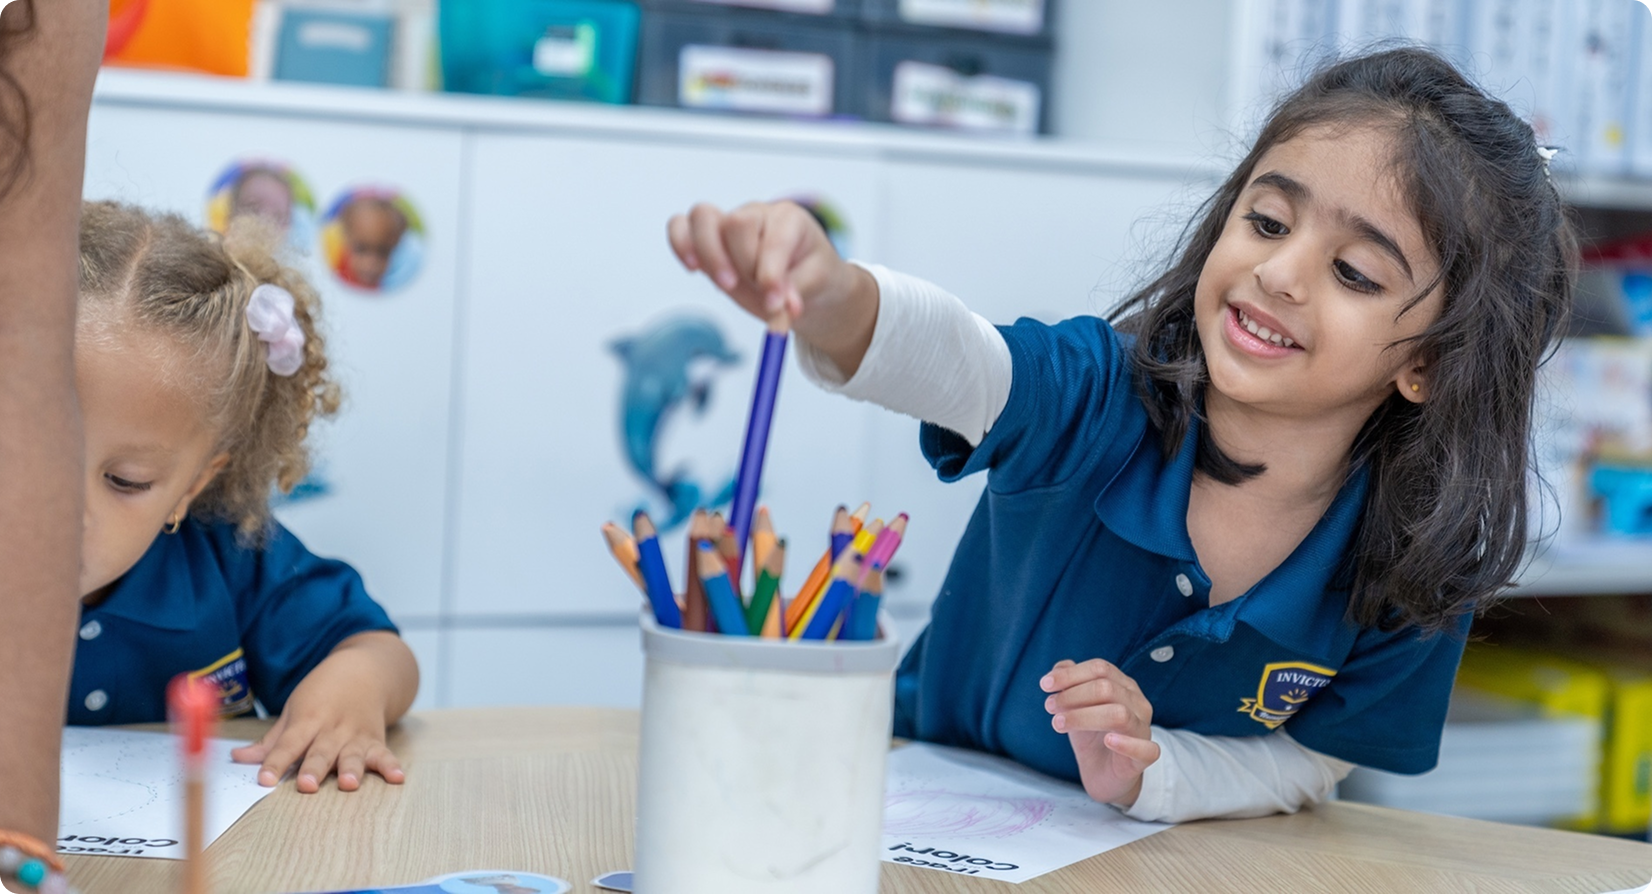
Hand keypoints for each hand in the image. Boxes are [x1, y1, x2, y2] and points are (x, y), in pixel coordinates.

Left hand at [231, 632, 414, 792]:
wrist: (364, 670)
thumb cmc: (323, 693)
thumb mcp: (295, 710)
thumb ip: (271, 740)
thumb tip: (237, 759)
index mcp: (308, 720)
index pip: (289, 744)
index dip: (276, 762)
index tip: (264, 779)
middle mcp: (332, 728)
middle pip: (320, 751)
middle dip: (314, 768)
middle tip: (307, 785)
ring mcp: (356, 734)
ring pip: (351, 754)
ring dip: (350, 768)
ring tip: (348, 783)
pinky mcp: (375, 739)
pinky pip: (384, 754)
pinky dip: (391, 766)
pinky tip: (397, 778)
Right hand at [667, 200, 878, 375]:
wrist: (803, 279)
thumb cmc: (810, 275)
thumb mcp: (815, 284)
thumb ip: (796, 293)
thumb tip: (781, 309)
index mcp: (790, 219)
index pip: (773, 237)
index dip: (771, 272)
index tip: (775, 303)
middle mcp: (757, 214)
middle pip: (736, 222)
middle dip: (744, 264)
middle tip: (757, 290)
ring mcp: (728, 222)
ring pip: (703, 217)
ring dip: (710, 255)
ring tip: (727, 284)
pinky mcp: (707, 238)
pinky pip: (680, 226)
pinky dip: (681, 245)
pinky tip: (694, 269)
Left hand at [1041, 658, 1160, 806]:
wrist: (1101, 773)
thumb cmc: (1091, 734)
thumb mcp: (1075, 706)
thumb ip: (1069, 683)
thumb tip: (1059, 667)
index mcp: (1123, 686)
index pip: (1100, 669)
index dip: (1071, 675)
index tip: (1045, 685)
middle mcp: (1138, 704)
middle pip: (1107, 689)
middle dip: (1073, 695)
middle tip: (1050, 707)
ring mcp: (1143, 729)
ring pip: (1120, 715)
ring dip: (1084, 717)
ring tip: (1059, 723)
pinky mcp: (1144, 757)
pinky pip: (1146, 748)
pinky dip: (1127, 744)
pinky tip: (1108, 740)